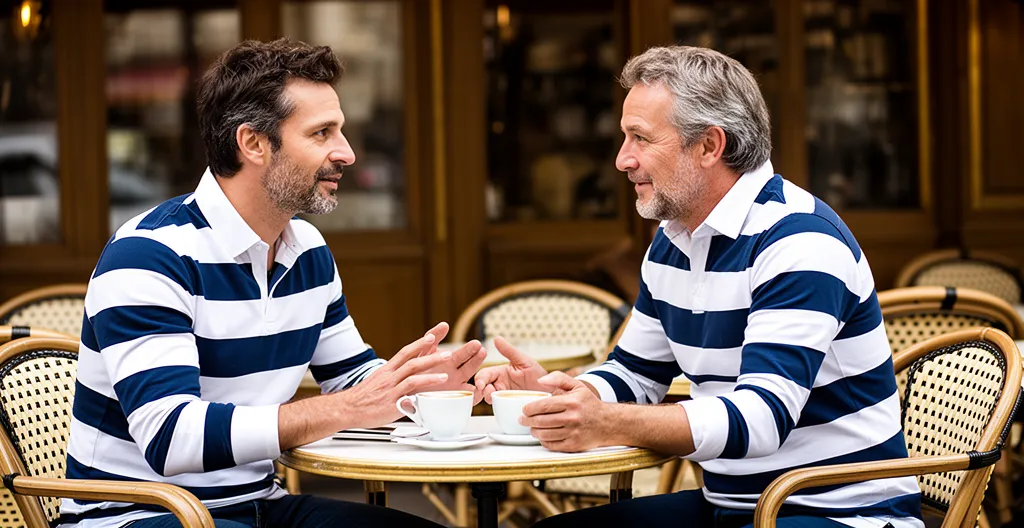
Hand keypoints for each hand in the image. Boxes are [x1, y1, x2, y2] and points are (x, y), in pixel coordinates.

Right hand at [337, 329, 460, 427]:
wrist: (346, 408)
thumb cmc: (362, 399)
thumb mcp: (378, 383)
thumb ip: (392, 380)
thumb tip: (405, 380)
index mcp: (386, 370)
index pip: (405, 352)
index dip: (419, 344)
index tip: (432, 337)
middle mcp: (389, 376)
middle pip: (412, 360)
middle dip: (431, 355)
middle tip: (448, 353)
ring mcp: (390, 388)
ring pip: (412, 373)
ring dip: (430, 372)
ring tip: (446, 373)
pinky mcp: (391, 401)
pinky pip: (408, 392)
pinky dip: (421, 389)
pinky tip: (432, 392)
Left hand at [418, 323, 487, 401]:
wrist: (407, 392)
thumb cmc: (416, 370)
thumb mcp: (424, 351)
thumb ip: (433, 338)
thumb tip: (444, 324)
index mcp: (450, 361)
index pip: (465, 354)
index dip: (471, 350)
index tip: (476, 344)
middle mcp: (456, 374)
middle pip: (470, 366)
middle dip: (477, 359)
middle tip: (482, 352)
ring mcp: (456, 388)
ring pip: (472, 382)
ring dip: (479, 379)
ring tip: (479, 381)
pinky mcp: (455, 401)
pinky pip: (469, 399)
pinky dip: (476, 396)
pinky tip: (478, 392)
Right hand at [474, 336, 548, 403]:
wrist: (550, 390)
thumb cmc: (537, 374)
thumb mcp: (523, 360)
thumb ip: (509, 351)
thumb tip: (497, 338)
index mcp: (500, 373)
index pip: (485, 374)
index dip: (480, 378)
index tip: (481, 383)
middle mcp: (500, 385)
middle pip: (483, 388)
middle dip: (482, 390)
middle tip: (488, 391)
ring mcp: (504, 397)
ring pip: (489, 399)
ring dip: (488, 398)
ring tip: (494, 397)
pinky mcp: (509, 407)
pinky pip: (499, 409)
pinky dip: (497, 408)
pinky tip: (500, 407)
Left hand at [520, 371, 612, 451]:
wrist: (608, 423)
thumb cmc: (589, 404)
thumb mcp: (577, 385)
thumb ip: (558, 378)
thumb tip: (540, 380)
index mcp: (571, 402)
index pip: (543, 406)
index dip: (529, 409)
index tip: (524, 410)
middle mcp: (572, 418)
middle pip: (540, 421)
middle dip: (527, 421)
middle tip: (523, 419)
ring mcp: (573, 433)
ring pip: (544, 434)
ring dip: (534, 431)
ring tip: (532, 427)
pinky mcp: (573, 445)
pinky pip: (551, 445)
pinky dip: (543, 441)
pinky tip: (543, 435)